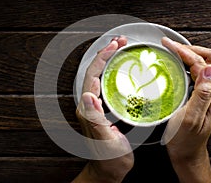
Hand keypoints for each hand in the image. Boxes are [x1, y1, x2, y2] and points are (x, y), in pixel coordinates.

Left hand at [72, 36, 133, 182]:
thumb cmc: (109, 158)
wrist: (108, 170)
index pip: (92, 76)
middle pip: (94, 71)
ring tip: (120, 48)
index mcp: (88, 109)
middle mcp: (89, 104)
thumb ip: (95, 119)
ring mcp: (95, 106)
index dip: (102, 58)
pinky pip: (106, 84)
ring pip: (100, 76)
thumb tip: (88, 96)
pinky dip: (113, 72)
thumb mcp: (106, 140)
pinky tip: (122, 69)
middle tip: (119, 42)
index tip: (114, 46)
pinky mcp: (103, 109)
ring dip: (109, 60)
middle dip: (105, 53)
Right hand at [161, 37, 210, 182]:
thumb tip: (210, 69)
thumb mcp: (191, 119)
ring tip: (171, 51)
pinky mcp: (205, 95)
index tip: (169, 46)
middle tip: (169, 45)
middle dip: (189, 49)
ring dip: (188, 55)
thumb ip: (202, 94)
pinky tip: (175, 64)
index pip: (203, 64)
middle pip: (208, 59)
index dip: (186, 52)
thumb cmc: (185, 139)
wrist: (186, 152)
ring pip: (204, 64)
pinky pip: (198, 73)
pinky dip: (187, 65)